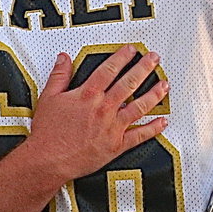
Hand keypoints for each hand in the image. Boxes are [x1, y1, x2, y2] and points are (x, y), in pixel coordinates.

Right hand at [26, 45, 167, 184]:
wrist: (48, 160)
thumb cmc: (48, 133)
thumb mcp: (48, 98)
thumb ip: (59, 76)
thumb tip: (64, 59)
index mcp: (87, 95)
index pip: (109, 69)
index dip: (122, 57)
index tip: (131, 50)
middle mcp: (103, 109)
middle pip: (129, 83)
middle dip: (144, 68)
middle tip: (154, 59)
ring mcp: (112, 127)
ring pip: (139, 107)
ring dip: (154, 94)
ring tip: (164, 85)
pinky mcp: (116, 145)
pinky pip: (139, 136)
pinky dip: (153, 128)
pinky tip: (162, 121)